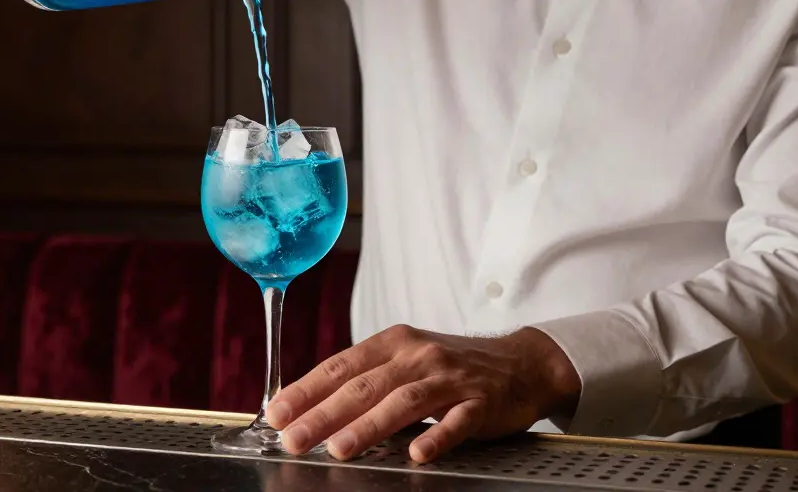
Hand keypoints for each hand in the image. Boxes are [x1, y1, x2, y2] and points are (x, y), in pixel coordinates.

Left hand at [265, 325, 581, 462]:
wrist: (521, 362)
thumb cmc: (452, 366)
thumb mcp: (406, 359)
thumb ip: (366, 378)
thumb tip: (312, 404)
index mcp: (393, 343)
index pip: (339, 366)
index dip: (305, 390)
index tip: (276, 413)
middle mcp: (417, 355)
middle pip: (363, 386)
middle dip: (322, 414)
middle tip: (293, 439)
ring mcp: (450, 377)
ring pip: (402, 401)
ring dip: (368, 426)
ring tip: (339, 448)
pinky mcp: (481, 401)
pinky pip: (456, 421)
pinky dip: (436, 436)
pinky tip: (417, 454)